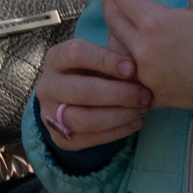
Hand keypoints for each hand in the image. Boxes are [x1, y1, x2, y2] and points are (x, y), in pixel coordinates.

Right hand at [36, 37, 150, 151]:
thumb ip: (116, 54)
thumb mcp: (101, 56)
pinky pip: (90, 138)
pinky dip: (118, 131)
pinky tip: (136, 122)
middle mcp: (47, 86)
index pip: (76, 53)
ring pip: (85, 119)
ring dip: (119, 116)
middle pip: (81, 91)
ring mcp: (50, 114)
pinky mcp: (60, 139)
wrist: (74, 101)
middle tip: (145, 94)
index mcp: (55, 58)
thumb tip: (139, 57)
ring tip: (142, 109)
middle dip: (118, 94)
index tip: (132, 67)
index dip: (105, 59)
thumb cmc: (94, 71)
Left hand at [97, 0, 192, 109]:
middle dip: (110, 3)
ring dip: (114, 32)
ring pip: (116, 51)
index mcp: (154, 23)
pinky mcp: (154, 95)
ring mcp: (147, 76)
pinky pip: (128, 81)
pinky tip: (127, 59)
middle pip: (114, 21)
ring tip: (118, 21)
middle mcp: (143, 51)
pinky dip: (123, 66)